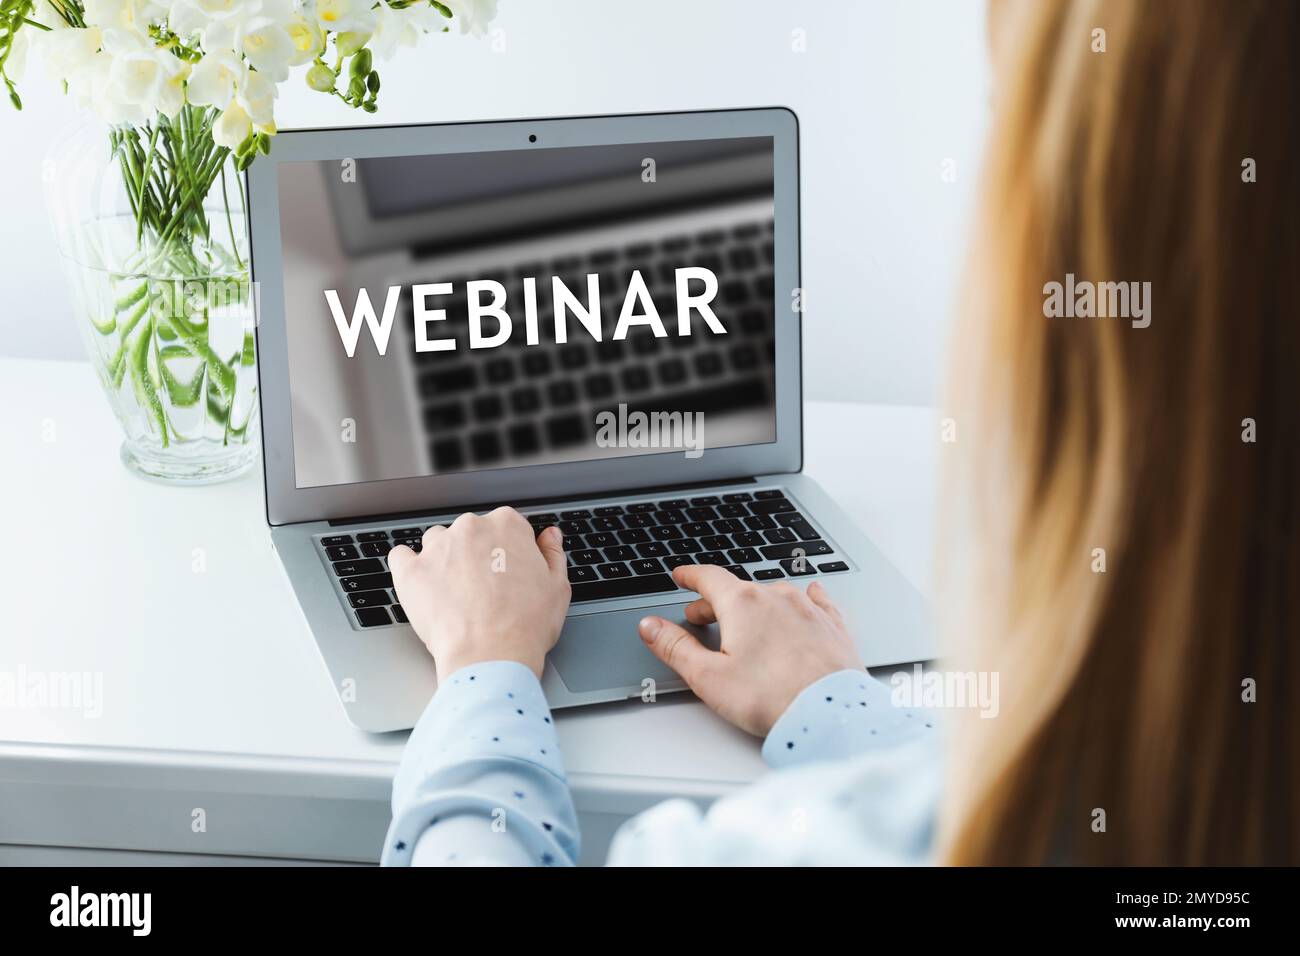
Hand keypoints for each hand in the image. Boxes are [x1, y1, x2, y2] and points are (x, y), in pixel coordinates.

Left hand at [388, 507, 570, 679]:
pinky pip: (401, 557)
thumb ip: (552, 554)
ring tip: (454, 593)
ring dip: (443, 559)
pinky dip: (408, 567)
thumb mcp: (558, 587)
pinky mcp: (410, 571)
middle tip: (484, 589)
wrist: (491, 656)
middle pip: (470, 532)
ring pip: (437, 542)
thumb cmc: (527, 625)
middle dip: (475, 554)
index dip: (508, 551)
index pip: (505, 526)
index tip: (507, 571)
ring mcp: (438, 548)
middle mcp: (471, 528)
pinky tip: (420, 583)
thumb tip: (549, 536)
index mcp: (507, 526)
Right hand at [637, 565, 862, 736]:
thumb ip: (675, 647)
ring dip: (754, 605)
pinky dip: (800, 601)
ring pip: (773, 596)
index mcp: (743, 604)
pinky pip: (813, 602)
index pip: (709, 578)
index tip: (681, 576)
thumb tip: (650, 627)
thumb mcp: (708, 677)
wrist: (831, 713)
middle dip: (716, 602)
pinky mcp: (831, 625)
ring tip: (745, 621)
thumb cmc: (772, 698)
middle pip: (738, 590)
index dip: (690, 577)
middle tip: (701, 615)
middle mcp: (777, 597)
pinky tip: (807, 597)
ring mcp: (808, 609)